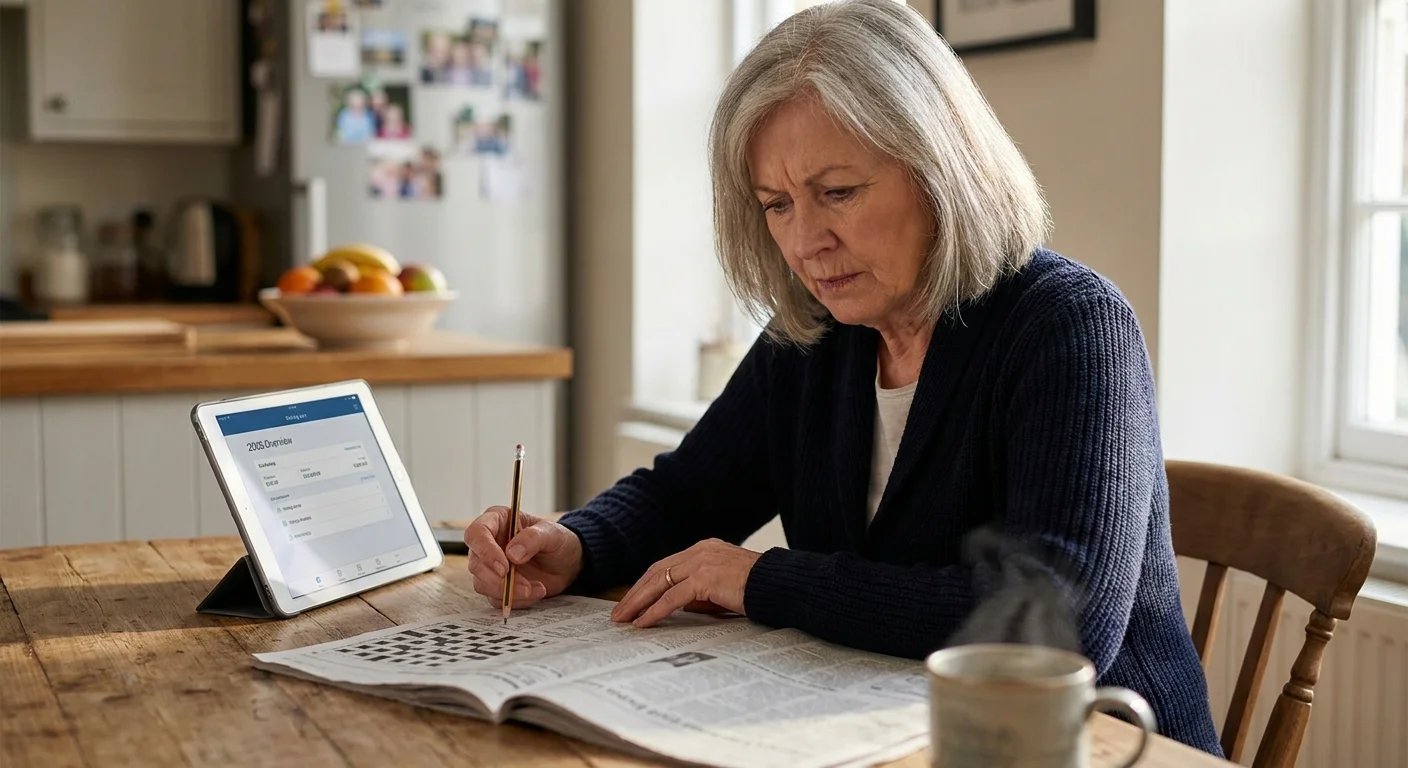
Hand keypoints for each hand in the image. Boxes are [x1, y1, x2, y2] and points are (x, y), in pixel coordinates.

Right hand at [463, 507, 583, 608]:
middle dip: (499, 580)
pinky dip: (515, 600)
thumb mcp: (552, 534)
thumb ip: (533, 538)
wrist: (566, 563)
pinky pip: (495, 599)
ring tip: (537, 588)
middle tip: (525, 586)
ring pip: (482, 584)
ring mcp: (490, 566)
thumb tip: (512, 554)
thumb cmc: (557, 541)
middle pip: (476, 564)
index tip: (504, 567)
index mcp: (497, 520)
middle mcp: (488, 543)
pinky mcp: (496, 585)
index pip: (476, 533)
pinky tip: (535, 592)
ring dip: (509, 592)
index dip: (485, 551)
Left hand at [610, 539, 761, 627]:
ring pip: (659, 583)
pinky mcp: (705, 578)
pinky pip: (672, 598)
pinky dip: (655, 611)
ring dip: (638, 602)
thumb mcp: (723, 587)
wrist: (780, 586)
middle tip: (618, 612)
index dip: (646, 584)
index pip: (666, 566)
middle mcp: (700, 551)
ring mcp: (702, 562)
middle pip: (657, 572)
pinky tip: (643, 623)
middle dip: (635, 593)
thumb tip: (676, 606)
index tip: (632, 600)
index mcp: (704, 549)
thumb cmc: (757, 590)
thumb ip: (700, 592)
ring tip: (623, 619)